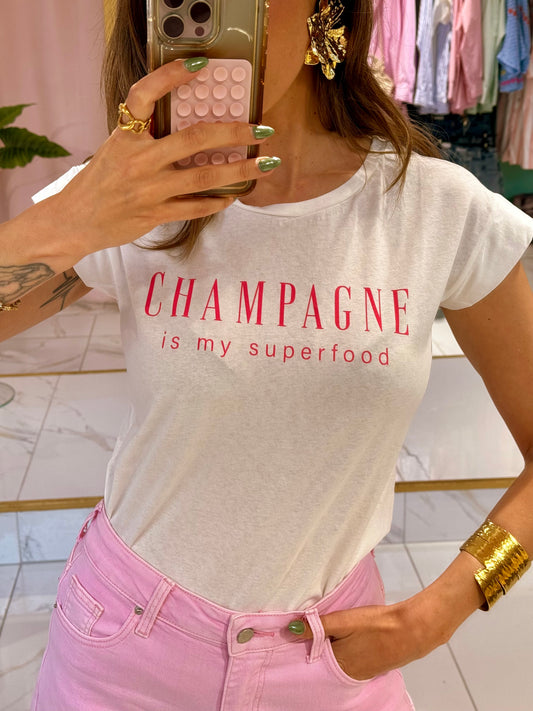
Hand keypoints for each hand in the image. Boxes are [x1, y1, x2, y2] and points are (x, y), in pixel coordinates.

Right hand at [43, 59, 277, 259]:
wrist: (74, 221)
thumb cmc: (98, 183)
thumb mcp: (115, 150)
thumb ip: (146, 139)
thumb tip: (191, 133)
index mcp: (125, 136)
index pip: (145, 95)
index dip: (171, 77)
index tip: (200, 65)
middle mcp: (139, 160)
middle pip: (194, 139)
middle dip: (235, 132)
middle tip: (261, 129)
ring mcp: (149, 189)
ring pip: (205, 175)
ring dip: (241, 169)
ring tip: (266, 164)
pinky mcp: (155, 214)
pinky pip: (196, 207)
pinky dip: (218, 201)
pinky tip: (234, 195)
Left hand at [302, 600, 442, 681]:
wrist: (411, 630)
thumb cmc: (377, 625)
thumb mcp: (343, 621)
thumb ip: (317, 626)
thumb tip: (289, 629)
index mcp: (338, 663)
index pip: (311, 655)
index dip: (304, 642)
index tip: (297, 630)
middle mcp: (348, 673)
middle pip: (324, 660)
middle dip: (317, 647)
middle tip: (314, 629)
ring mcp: (362, 672)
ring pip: (338, 660)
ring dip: (332, 648)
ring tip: (331, 632)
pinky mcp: (373, 667)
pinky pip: (351, 662)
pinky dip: (346, 651)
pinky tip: (348, 640)